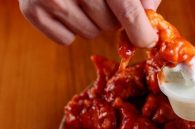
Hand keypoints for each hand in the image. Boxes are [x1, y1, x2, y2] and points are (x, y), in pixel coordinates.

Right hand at [19, 0, 160, 46]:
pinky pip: (65, 39)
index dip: (141, 31)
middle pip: (109, 25)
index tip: (148, 41)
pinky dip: (71, 29)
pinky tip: (68, 7)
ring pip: (89, 34)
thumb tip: (149, 15)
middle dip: (114, 17)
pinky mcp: (31, 9)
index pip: (128, 11)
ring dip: (93, 23)